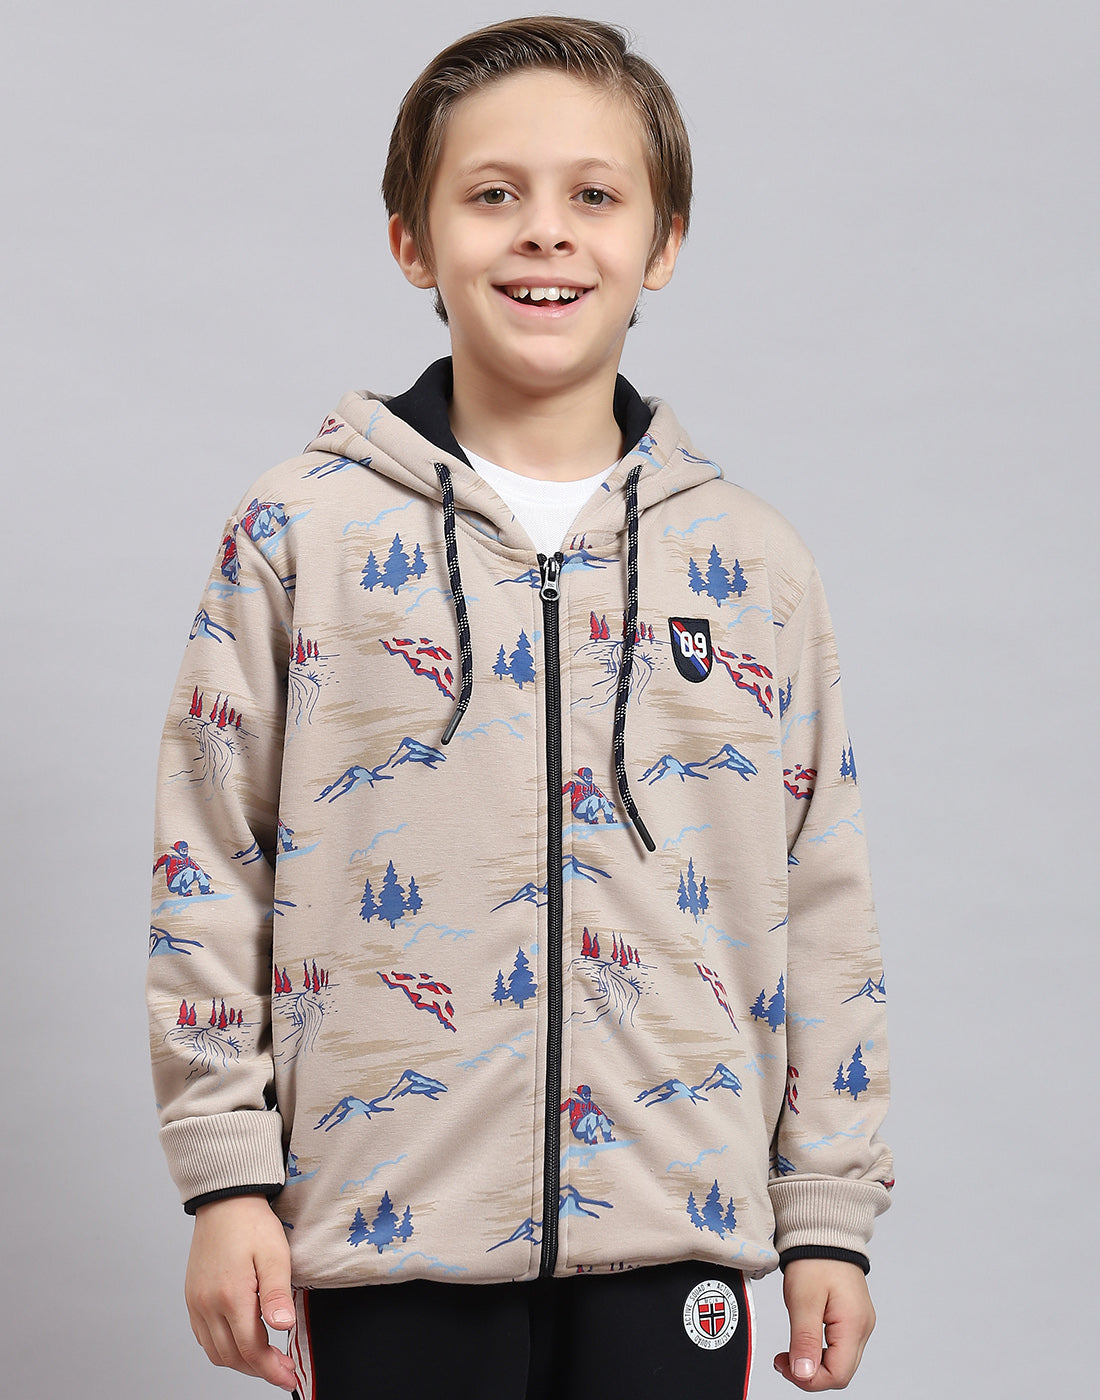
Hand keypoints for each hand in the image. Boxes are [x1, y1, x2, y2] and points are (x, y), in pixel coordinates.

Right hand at [185, 1194, 297, 1391]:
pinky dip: (223, 1348)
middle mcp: (207, 1305)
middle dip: (259, 1369)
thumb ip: (277, 1294)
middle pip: (232, 1356)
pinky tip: (241, 1341)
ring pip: (215, 1352)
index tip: (290, 1378)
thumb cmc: (253, 1224)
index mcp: (230, 1296)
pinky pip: (204, 1337)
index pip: (251, 1349)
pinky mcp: (192, 1298)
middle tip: (284, 1370)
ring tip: (266, 1359)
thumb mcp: (274, 1255)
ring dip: (240, 1362)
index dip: (271, 1369)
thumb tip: (283, 1327)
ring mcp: (196, 1303)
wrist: (225, 1200)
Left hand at [774, 1258, 875, 1390]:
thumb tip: (804, 1374)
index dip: (810, 1379)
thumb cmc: (814, 1260)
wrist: (824, 1232)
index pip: (838, 1375)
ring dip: (814, 1364)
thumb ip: (805, 1340)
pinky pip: (839, 1347)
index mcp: (854, 1325)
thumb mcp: (803, 1300)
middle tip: (782, 1361)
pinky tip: (803, 1342)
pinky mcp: (852, 1318)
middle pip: (840, 1372)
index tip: (785, 1366)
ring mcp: (859, 1323)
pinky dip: (819, 1351)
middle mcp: (862, 1328)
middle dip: (809, 1374)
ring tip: (789, 1353)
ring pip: (839, 1362)